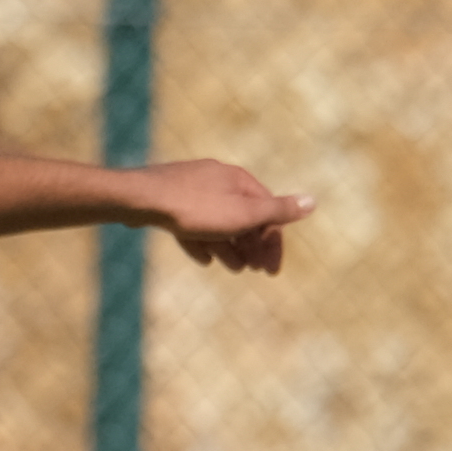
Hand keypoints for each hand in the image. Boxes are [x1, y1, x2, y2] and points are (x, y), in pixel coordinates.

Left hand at [141, 158, 310, 273]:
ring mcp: (191, 188)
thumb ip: (276, 210)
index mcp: (239, 180)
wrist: (139, 199)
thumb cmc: (194, 207)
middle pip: (243, 216)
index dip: (273, 242)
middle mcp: (218, 180)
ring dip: (229, 246)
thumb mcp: (242, 213)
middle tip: (253, 270)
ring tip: (232, 268)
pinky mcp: (168, 200)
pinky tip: (202, 259)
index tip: (271, 270)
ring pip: (217, 221)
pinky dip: (201, 241)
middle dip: (251, 245)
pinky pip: (191, 223)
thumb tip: (312, 202)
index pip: (267, 211)